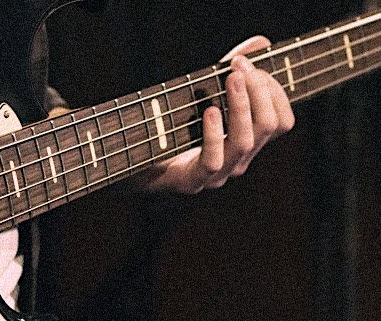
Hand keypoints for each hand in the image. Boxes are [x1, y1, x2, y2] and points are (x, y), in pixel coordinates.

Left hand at [140, 36, 294, 192]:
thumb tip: (260, 43)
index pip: (282, 121)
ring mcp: (217, 174)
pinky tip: (209, 111)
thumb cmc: (173, 126)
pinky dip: (212, 134)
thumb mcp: (205, 95)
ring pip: (244, 142)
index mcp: (247, 142)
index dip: (274, 91)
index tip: (251, 65)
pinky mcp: (191, 181)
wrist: (135, 160)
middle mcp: (238, 160)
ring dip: (240, 105)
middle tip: (240, 66)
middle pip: (268, 126)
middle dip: (258, 90)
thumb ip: (233, 72)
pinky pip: (212, 161)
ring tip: (230, 79)